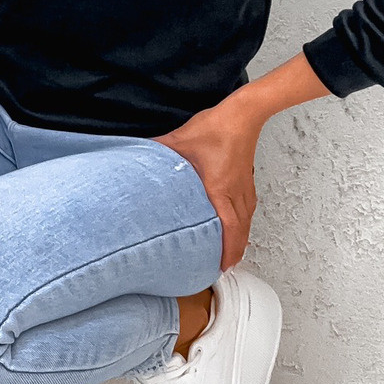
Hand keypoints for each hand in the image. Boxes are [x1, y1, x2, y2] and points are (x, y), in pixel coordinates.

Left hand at [153, 97, 263, 271]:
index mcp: (221, 188)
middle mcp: (237, 193)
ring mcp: (244, 188)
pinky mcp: (246, 182)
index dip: (227, 251)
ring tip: (228, 255)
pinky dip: (242, 225)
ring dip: (239, 240)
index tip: (221, 267)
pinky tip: (234, 228)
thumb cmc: (215, 128)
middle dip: (233, 253)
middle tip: (220, 269)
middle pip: (241, 232)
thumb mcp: (179, 141)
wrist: (242, 114)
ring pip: (246, 223)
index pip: (229, 228)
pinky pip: (247, 211)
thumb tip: (136, 158)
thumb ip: (157, 151)